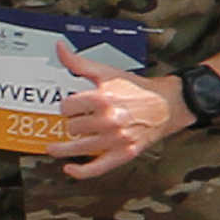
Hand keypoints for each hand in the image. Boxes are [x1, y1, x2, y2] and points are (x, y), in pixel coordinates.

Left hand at [52, 47, 186, 177]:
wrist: (166, 104)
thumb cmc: (136, 89)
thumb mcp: (107, 73)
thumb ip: (79, 63)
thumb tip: (59, 48)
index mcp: (103, 98)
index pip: (67, 107)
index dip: (67, 106)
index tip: (72, 107)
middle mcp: (108, 120)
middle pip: (72, 127)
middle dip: (73, 123)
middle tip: (79, 120)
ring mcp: (115, 139)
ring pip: (78, 147)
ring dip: (63, 148)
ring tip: (53, 148)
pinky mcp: (123, 154)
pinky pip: (97, 168)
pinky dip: (80, 171)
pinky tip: (69, 169)